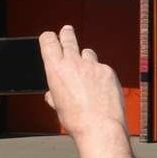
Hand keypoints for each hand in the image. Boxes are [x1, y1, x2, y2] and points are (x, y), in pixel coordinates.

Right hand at [40, 25, 123, 139]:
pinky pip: (102, 68)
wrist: (99, 126)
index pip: (49, 42)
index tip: (50, 37)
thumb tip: (51, 95)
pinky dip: (100, 75)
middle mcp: (73, 63)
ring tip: (87, 72)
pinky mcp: (108, 71)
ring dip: (86, 58)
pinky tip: (101, 88)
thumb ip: (55, 95)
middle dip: (66, 34)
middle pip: (69, 38)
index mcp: (56, 69)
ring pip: (88, 53)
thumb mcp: (58, 106)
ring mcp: (92, 65)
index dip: (48, 38)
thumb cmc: (76, 120)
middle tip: (67, 30)